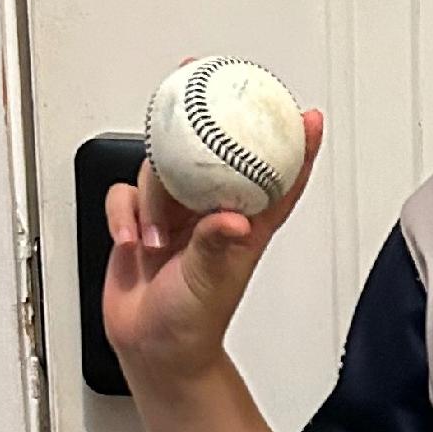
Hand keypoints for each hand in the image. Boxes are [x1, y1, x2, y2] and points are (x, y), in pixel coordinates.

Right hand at [103, 58, 323, 380]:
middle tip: (203, 84)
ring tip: (157, 234)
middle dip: (209, 123)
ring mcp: (176, 217)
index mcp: (246, 224)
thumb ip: (217, 245)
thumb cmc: (195, 320)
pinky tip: (132, 240)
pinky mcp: (141, 224)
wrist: (153, 347)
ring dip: (153, 196)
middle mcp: (212, 213)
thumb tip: (230, 220)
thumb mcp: (212, 279)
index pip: (278, 178)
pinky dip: (124, 213)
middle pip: (213, 155)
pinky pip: (126, 197)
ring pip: (162, 171)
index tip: (308, 116)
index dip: (296, 145)